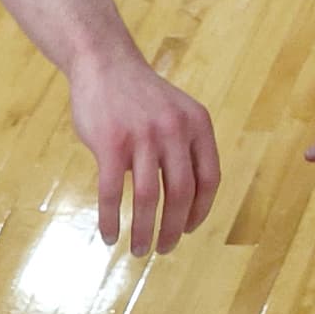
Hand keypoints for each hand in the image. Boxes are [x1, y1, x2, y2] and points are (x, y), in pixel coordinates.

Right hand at [69, 52, 221, 252]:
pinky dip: (111, 219)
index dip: (201, 210)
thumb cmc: (139, 95)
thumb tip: (189, 198)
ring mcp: (143, 136)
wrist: (104, 63)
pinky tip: (109, 235)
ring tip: (140, 250)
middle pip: (182, 193)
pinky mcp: (110, 144)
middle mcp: (175, 130)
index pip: (210, 178)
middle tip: (163, 250)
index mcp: (198, 125)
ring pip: (149, 198)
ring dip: (145, 231)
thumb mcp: (176, 113)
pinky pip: (113, 193)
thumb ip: (185, 146)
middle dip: (174, 229)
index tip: (188, 230)